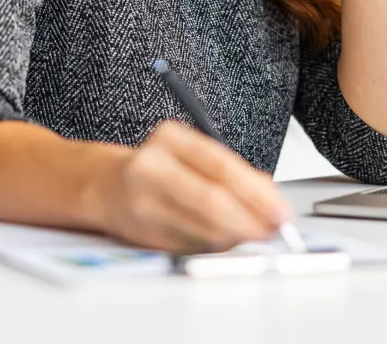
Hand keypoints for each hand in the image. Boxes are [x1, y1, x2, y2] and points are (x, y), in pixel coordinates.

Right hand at [92, 120, 289, 253]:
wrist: (106, 186)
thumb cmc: (159, 169)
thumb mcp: (191, 156)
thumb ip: (231, 173)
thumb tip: (271, 201)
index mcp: (171, 137)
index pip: (220, 165)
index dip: (255, 192)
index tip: (280, 211)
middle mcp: (152, 165)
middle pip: (210, 198)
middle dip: (249, 220)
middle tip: (273, 232)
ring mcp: (143, 200)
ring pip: (201, 226)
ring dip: (235, 238)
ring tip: (256, 238)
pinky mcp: (140, 233)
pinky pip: (188, 245)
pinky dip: (214, 248)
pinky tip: (227, 245)